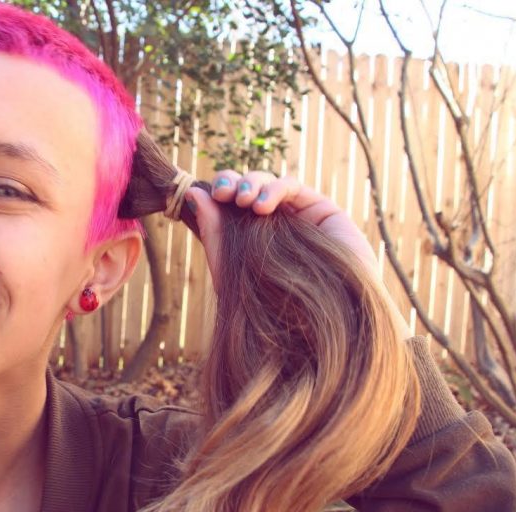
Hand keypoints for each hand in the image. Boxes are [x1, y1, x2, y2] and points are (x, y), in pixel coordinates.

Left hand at [187, 170, 411, 338]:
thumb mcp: (230, 268)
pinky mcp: (322, 211)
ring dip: (251, 183)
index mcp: (248, 236)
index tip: (210, 196)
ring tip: (243, 200)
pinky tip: (262, 206)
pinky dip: (274, 189)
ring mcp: (297, 216)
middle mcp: (271, 224)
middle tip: (222, 192)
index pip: (229, 203)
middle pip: (247, 187)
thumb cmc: (271, 306)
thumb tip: (193, 192)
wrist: (316, 325)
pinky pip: (293, 187)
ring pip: (268, 182)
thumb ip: (212, 231)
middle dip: (232, 181)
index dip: (219, 189)